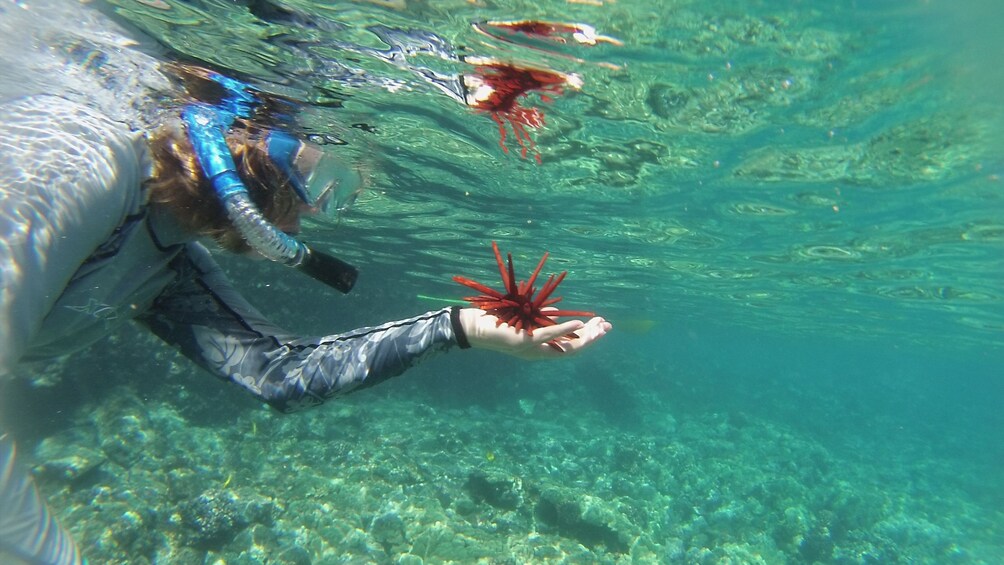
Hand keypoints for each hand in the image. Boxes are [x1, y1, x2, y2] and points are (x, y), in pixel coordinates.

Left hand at [458, 307, 611, 359]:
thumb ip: (543, 320)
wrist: (474, 328)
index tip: (601, 326)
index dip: (588, 339)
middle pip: (573, 349)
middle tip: (607, 326)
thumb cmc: (498, 322)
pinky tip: (579, 325)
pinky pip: (549, 335)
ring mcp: (533, 349)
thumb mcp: (525, 321)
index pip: (570, 347)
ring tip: (600, 327)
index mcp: (539, 349)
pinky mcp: (525, 341)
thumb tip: (559, 313)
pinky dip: (565, 331)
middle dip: (593, 338)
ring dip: (586, 336)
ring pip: (566, 346)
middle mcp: (538, 353)